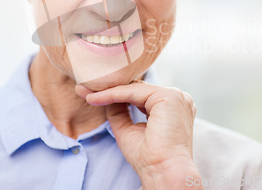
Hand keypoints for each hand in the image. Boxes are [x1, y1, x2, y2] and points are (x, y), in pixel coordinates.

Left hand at [75, 82, 203, 189]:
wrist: (163, 172)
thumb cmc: (149, 159)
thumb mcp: (128, 129)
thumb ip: (119, 111)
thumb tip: (104, 95)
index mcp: (173, 108)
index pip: (140, 94)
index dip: (115, 94)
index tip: (90, 95)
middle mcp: (178, 99)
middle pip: (137, 88)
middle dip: (108, 89)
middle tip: (83, 89)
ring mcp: (176, 96)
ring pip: (134, 88)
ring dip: (108, 90)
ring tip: (85, 93)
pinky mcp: (169, 96)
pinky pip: (133, 91)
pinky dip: (112, 94)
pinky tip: (95, 98)